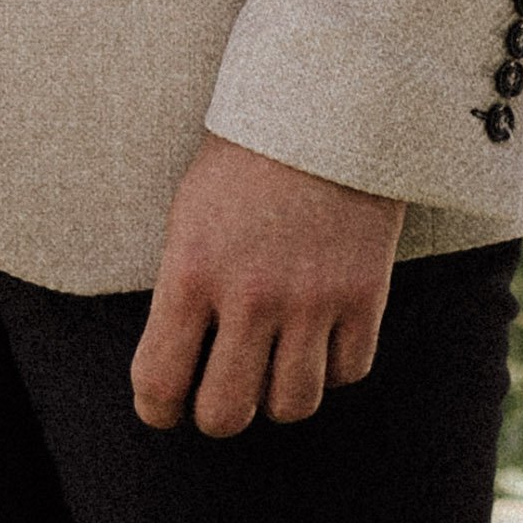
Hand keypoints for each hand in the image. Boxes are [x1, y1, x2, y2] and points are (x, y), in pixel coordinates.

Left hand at [130, 137, 399, 437]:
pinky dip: (332, 367)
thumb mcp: (188, 218)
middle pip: (226, 414)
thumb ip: (182, 292)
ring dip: (278, 395)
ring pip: (292, 406)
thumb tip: (177, 366)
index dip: (157, 410)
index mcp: (191, 272)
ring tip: (273, 366)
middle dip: (217, 414)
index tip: (164, 407)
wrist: (325, 108)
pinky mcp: (365, 296)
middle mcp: (250, 295)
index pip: (160, 382)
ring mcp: (312, 300)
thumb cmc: (244, 161)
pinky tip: (319, 338)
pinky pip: (347, 373)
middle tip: (221, 394)